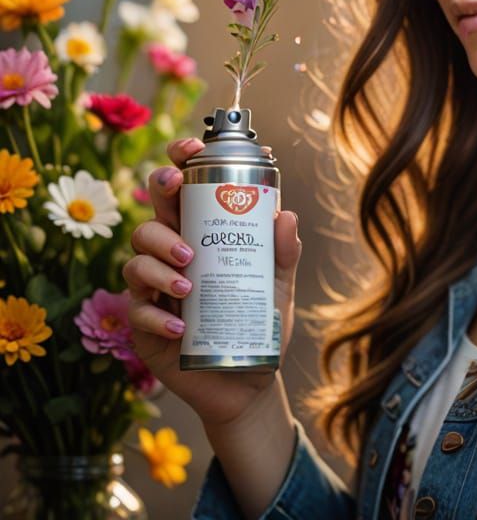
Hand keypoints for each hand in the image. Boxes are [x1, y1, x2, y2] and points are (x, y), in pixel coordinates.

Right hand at [123, 138, 302, 428]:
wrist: (250, 381)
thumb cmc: (260, 322)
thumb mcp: (279, 284)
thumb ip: (284, 252)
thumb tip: (286, 216)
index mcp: (202, 234)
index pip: (183, 190)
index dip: (179, 162)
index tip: (189, 150)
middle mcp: (173, 255)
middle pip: (152, 214)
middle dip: (158, 197)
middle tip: (176, 203)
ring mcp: (155, 291)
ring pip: (136, 258)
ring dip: (159, 264)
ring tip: (190, 280)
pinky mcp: (144, 328)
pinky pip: (138, 312)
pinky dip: (157, 316)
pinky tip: (180, 327)